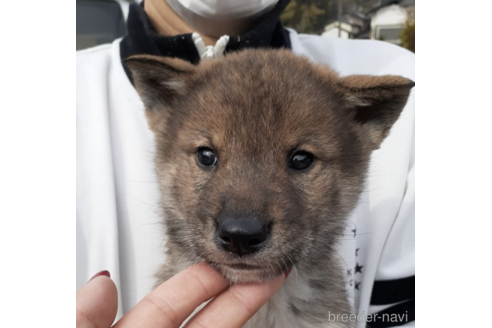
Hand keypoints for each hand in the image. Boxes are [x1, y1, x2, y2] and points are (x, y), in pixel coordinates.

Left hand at [76, 263, 285, 327]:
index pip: (166, 301)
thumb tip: (102, 281)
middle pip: (205, 315)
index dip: (197, 277)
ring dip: (248, 305)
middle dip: (234, 285)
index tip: (220, 256)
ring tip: (273, 276)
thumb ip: (83, 315)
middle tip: (261, 260)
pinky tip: (266, 313)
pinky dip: (251, 326)